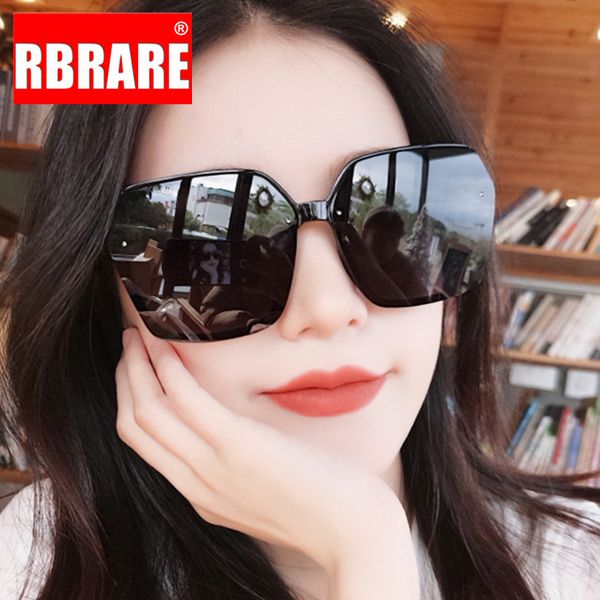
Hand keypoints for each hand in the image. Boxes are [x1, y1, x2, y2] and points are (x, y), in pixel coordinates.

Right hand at [115, 327, 405, 574]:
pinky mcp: (238, 447)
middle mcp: (197, 484)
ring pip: (148, 412)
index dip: (133, 398)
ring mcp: (213, 468)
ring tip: (137, 333)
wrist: (354, 535)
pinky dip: (170, 369)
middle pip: (135, 425)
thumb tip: (238, 427)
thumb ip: (241, 463)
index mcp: (202, 493)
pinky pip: (187, 401)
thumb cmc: (323, 503)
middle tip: (129, 342)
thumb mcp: (266, 486)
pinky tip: (169, 344)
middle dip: (126, 378)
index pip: (145, 443)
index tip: (137, 366)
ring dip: (137, 366)